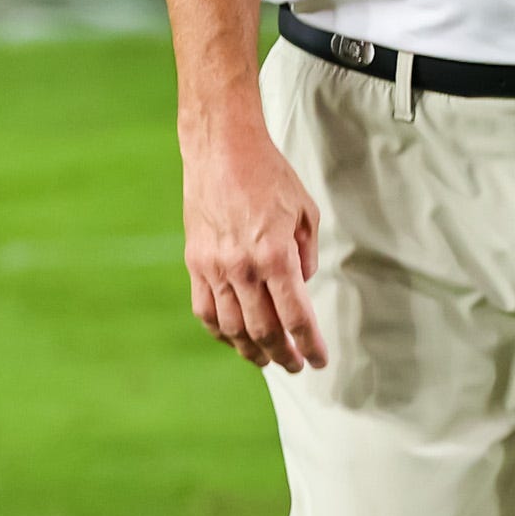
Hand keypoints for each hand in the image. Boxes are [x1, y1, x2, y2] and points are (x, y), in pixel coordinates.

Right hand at [180, 113, 328, 371]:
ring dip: (251, 351)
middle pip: (263, 331)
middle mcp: (243, 268)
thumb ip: (307, 254)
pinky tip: (233, 338)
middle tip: (294, 365)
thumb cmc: (269, 175)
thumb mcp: (305, 210)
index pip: (296, 316)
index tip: (318, 361)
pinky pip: (205, 311)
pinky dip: (220, 332)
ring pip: (231, 328)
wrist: (222, 150)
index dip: (309, 345)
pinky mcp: (195, 263)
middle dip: (283, 355)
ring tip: (267, 359)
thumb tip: (302, 286)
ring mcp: (214, 268)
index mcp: (276, 255)